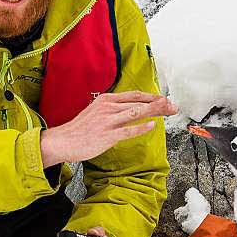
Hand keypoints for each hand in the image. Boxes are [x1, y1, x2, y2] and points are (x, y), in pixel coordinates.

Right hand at [40, 91, 177, 166]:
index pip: (134, 95)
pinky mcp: (107, 135)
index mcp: (107, 100)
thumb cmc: (81, 129)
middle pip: (139, 103)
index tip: (164, 99)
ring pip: (135, 113)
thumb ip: (113, 109)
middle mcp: (108, 108)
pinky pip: (127, 130)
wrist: (63, 141)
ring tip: (167, 110)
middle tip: (173, 106)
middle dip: (159, 104)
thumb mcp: (97, 112)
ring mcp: (108, 121)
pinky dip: (141, 128)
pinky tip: (152, 126)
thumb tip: (131, 110)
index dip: (151, 96)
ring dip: (154, 111)